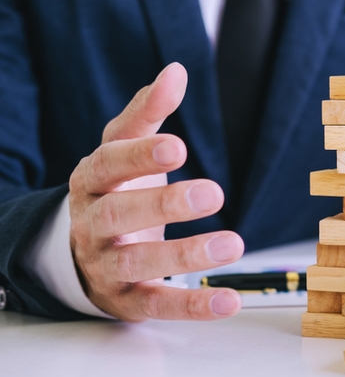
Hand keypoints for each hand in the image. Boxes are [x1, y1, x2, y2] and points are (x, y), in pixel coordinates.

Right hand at [68, 63, 244, 321]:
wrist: (79, 252)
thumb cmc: (114, 190)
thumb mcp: (122, 150)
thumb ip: (147, 113)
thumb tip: (176, 71)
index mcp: (92, 181)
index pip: (108, 164)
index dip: (140, 157)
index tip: (178, 146)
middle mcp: (92, 224)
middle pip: (119, 215)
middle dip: (164, 204)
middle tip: (213, 193)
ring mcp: (105, 265)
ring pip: (138, 263)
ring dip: (186, 256)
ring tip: (233, 244)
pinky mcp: (125, 300)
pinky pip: (155, 304)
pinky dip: (191, 305)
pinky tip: (229, 299)